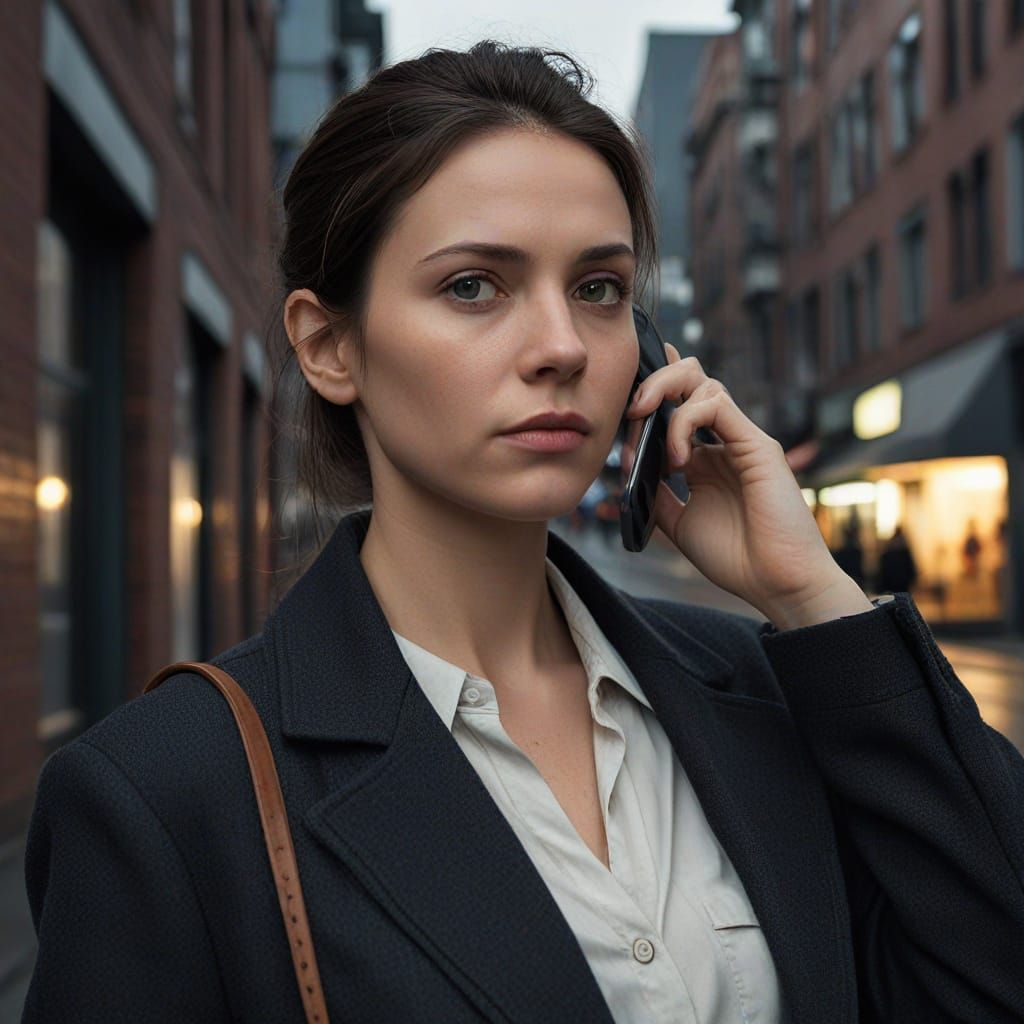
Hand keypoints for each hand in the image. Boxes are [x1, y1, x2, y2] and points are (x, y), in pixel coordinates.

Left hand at [624, 346, 872, 628]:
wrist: (778, 583)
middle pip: (687, 379)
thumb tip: (625, 473)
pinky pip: (714, 404)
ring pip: (700, 380)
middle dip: (650, 385)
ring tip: (645, 435)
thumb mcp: (679, 524)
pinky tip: (675, 459)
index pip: (673, 406)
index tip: (619, 419)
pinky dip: (683, 422)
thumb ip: (655, 495)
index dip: (646, 398)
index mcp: (704, 459)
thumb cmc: (736, 559)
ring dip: (661, 395)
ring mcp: (739, 439)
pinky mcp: (756, 444)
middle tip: (629, 413)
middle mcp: (722, 442)